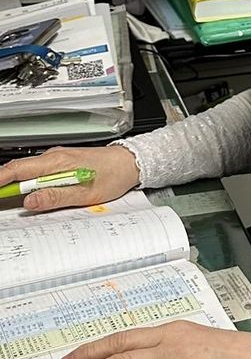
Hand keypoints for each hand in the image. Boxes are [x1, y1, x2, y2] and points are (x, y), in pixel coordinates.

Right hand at [0, 144, 139, 211]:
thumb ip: (55, 197)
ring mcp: (59, 158)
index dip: (0, 179)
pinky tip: (34, 192)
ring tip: (12, 197)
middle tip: (2, 199)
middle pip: (20, 169)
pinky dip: (31, 182)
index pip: (18, 169)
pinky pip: (40, 171)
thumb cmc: (113, 175)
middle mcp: (55, 157)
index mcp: (57, 162)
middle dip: (5, 182)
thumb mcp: (84, 194)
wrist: (130, 163)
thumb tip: (30, 201)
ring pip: (30, 171)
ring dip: (19, 184)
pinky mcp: (63, 163)